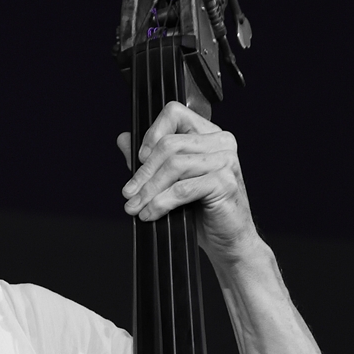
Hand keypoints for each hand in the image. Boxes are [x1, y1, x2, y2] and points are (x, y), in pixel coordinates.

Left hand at [118, 100, 258, 263]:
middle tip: (129, 193)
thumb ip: (151, 158)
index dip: (152, 134)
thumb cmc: (205, 210)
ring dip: (149, 190)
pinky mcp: (224, 182)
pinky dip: (161, 203)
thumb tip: (125, 138)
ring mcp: (225, 160)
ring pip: (174, 166)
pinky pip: (182, 189)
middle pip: (169, 144)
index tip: (138, 159)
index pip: (174, 114)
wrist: (228, 240)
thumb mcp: (173, 180)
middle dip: (143, 172)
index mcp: (209, 134)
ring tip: (136, 206)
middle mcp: (220, 142)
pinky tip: (151, 213)